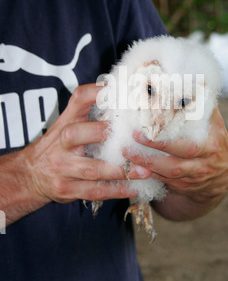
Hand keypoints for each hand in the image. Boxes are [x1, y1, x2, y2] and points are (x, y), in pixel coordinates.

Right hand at [23, 83, 150, 205]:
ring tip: (145, 171)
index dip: (97, 92)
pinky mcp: (66, 189)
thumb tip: (123, 97)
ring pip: (92, 169)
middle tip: (134, 136)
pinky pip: (94, 191)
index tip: (120, 90)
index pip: (78, 99)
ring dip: (120, 171)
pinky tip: (134, 188)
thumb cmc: (58, 147)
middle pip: (76, 134)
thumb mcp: (67, 125)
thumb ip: (90, 113)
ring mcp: (62, 167)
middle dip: (103, 134)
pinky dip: (116, 191)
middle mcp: (60, 143)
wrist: (30, 176)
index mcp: (65, 122)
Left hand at [124, 107, 227, 220]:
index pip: (192, 138)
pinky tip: (134, 165)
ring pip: (170, 172)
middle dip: (156, 147)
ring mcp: (195, 177)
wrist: (225, 174)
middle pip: (180, 156)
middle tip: (135, 135)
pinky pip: (165, 181)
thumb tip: (188, 80)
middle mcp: (205, 161)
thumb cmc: (215, 140)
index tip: (153, 121)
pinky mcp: (185, 187)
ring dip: (146, 163)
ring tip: (127, 151)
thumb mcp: (214, 123)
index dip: (173, 133)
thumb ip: (202, 106)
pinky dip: (149, 173)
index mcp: (212, 142)